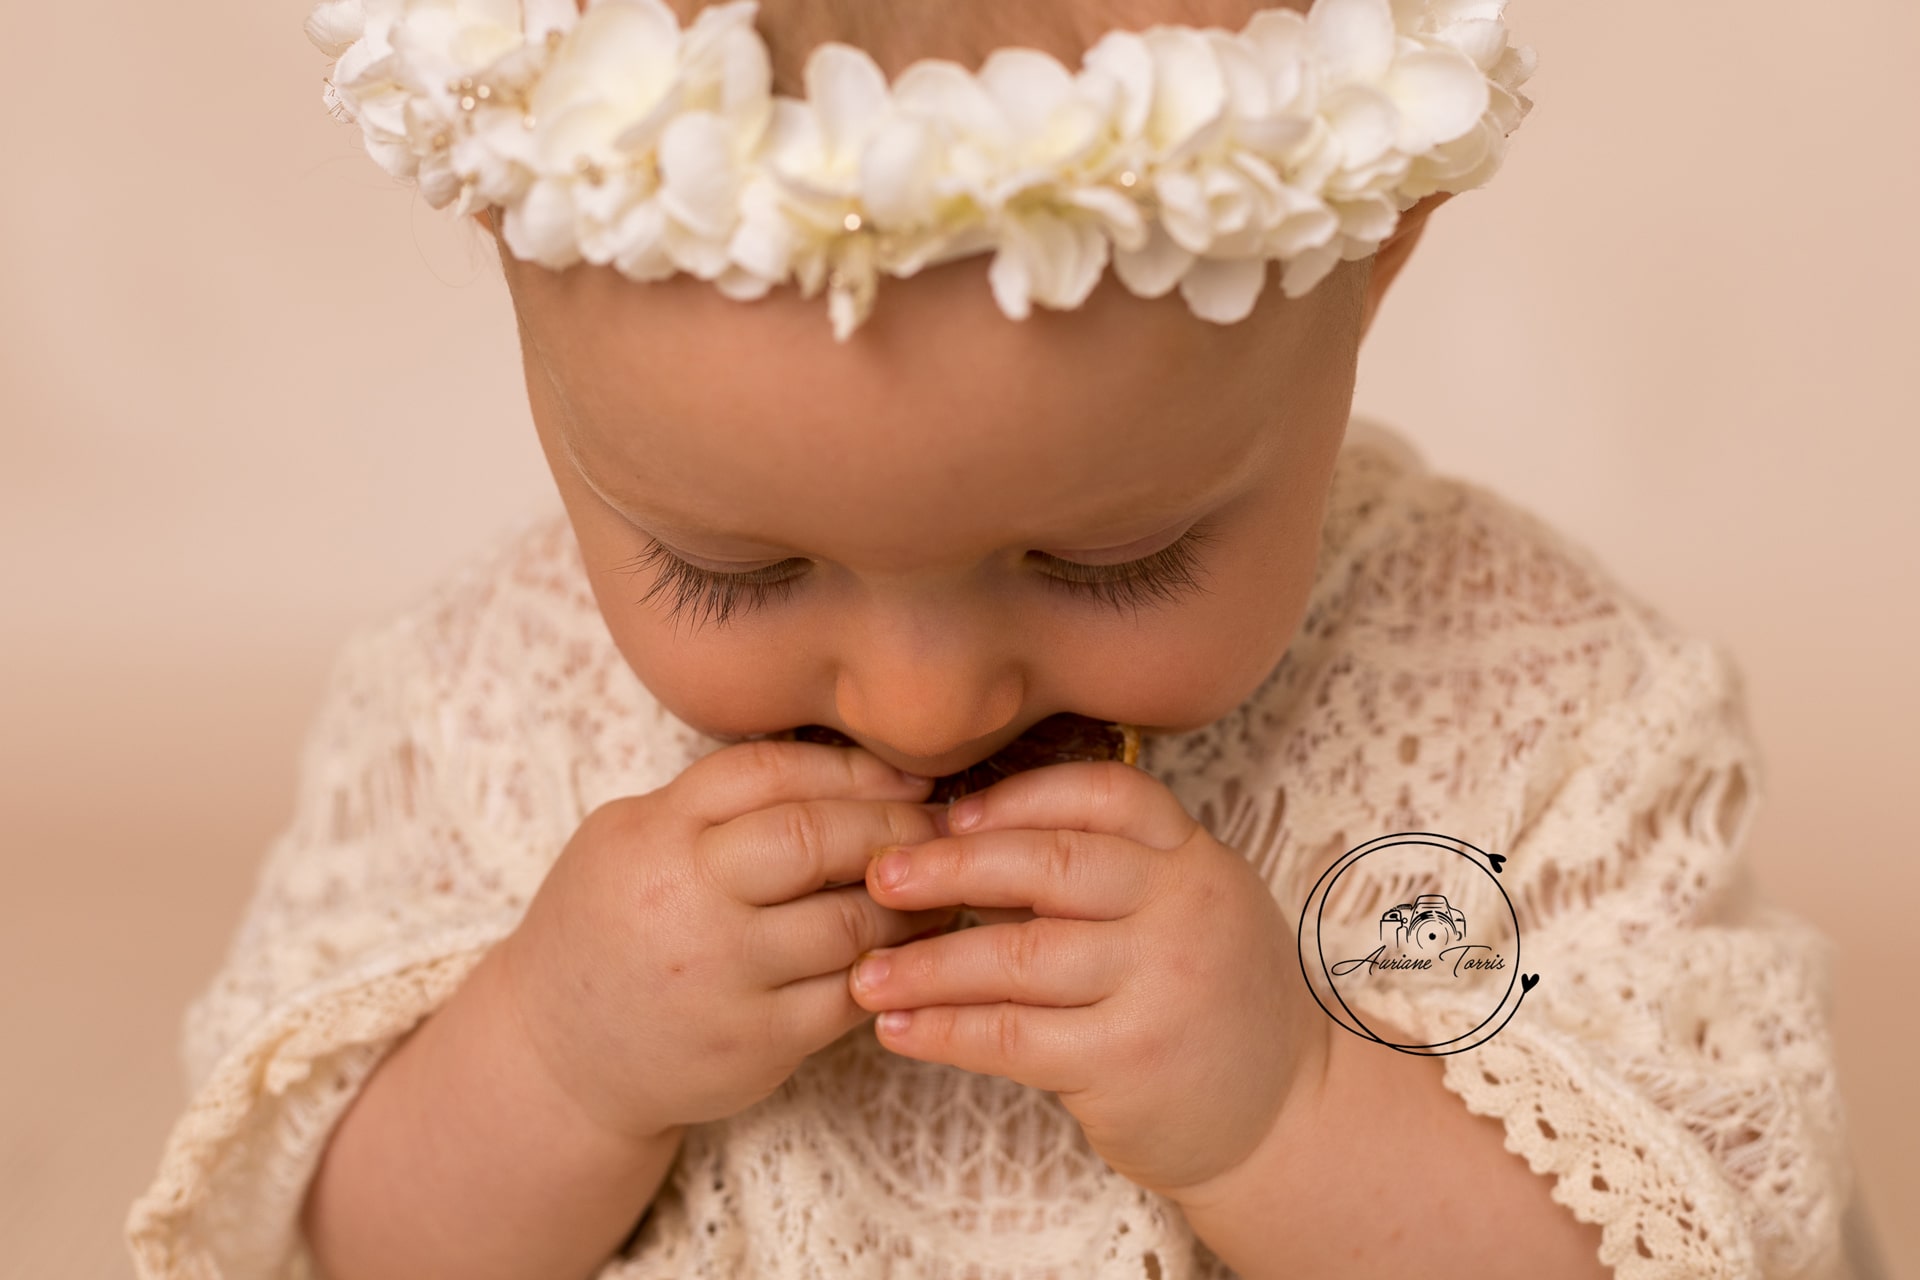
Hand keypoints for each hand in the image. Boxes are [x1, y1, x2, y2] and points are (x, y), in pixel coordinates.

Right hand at [498, 741, 958, 1144]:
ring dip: (910, 901)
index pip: (770, 772)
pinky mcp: (757, 1043)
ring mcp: (723, 977)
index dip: (853, 767)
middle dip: (895, 825)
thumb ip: (713, 801)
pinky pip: (849, 993)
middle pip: (816, 838)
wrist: (557, 1056)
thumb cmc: (607, 929)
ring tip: (941, 886)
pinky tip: (913, 948)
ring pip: (850, 920)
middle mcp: (687, 901)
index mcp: (656, 834)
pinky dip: (893, 966)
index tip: (907, 772)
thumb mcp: (629, 839)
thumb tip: (844, 765)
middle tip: (940, 825)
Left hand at [848, 761, 1329, 1200]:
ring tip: (867, 973)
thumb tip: (972, 840)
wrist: (1288, 1117)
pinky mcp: (1129, 1060)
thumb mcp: (1196, 911)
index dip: (1018, 798)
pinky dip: (945, 1031)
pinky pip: (1014, 1036)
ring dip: (927, 963)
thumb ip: (1118, 872)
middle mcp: (1186, 908)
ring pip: (1018, 955)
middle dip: (950, 867)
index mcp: (1197, 859)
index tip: (950, 814)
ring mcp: (1161, 984)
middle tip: (878, 876)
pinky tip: (899, 1030)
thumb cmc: (1214, 1005)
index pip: (1105, 795)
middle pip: (1049, 864)